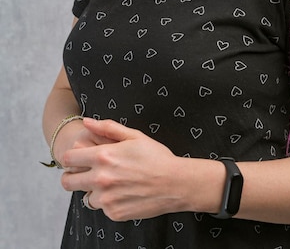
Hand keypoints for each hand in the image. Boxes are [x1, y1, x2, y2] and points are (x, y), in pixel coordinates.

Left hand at [60, 118, 185, 220]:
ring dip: (93, 191)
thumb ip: (107, 128)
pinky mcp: (114, 213)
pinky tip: (124, 192)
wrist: (175, 183)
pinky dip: (109, 202)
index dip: (71, 158)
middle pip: (67, 182)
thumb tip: (87, 122)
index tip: (78, 158)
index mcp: (103, 156)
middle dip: (72, 176)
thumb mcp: (134, 136)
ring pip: (85, 197)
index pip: (68, 159)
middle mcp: (100, 179)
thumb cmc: (156, 157)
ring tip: (112, 183)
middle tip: (85, 174)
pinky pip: (102, 208)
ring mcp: (106, 199)